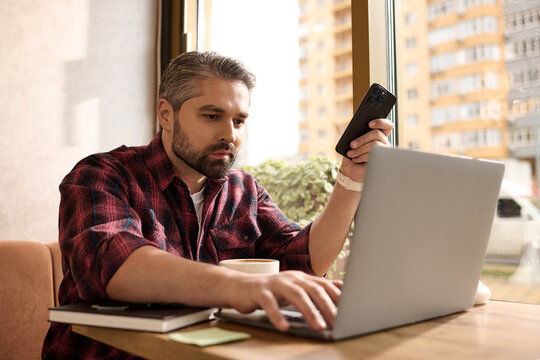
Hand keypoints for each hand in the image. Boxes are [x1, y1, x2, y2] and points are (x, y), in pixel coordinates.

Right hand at [226, 271, 341, 330]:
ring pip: (296, 295)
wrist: (240, 287)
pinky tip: (284, 326)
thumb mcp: (296, 289)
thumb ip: (316, 289)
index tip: (351, 312)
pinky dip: (278, 315)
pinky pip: (270, 303)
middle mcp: (291, 278)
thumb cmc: (272, 292)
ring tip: (319, 327)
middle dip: (327, 307)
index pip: (324, 286)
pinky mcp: (260, 291)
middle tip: (338, 323)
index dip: (338, 299)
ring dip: (309, 311)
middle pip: (313, 290)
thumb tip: (343, 288)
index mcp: (302, 278)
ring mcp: (275, 283)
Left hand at [340, 118, 393, 181]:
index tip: (369, 124)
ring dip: (360, 149)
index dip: (380, 122)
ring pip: (374, 144)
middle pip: (377, 133)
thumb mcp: (350, 145)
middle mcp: (383, 142)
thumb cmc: (352, 156)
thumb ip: (354, 137)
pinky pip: (373, 154)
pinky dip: (361, 156)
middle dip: (362, 139)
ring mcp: (384, 151)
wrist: (352, 171)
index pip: (386, 125)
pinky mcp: (382, 160)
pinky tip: (355, 159)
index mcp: (377, 134)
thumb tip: (355, 132)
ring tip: (350, 153)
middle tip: (351, 144)